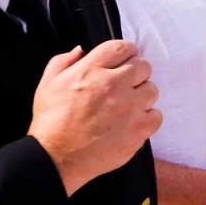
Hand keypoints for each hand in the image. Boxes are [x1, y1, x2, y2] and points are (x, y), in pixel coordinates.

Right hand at [29, 42, 161, 194]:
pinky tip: (132, 122)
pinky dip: (147, 118)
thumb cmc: (51, 122)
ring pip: (152, 90)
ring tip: (126, 106)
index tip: (127, 59)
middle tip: (126, 85)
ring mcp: (129, 107)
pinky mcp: (139, 128)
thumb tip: (81, 50)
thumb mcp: (48, 84)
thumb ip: (64, 62)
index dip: (127, 51)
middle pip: (143, 66)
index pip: (122, 47)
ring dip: (141, 95)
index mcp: (90, 71)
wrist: (57, 157)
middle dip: (136, 73)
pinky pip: (156, 115)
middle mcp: (113, 85)